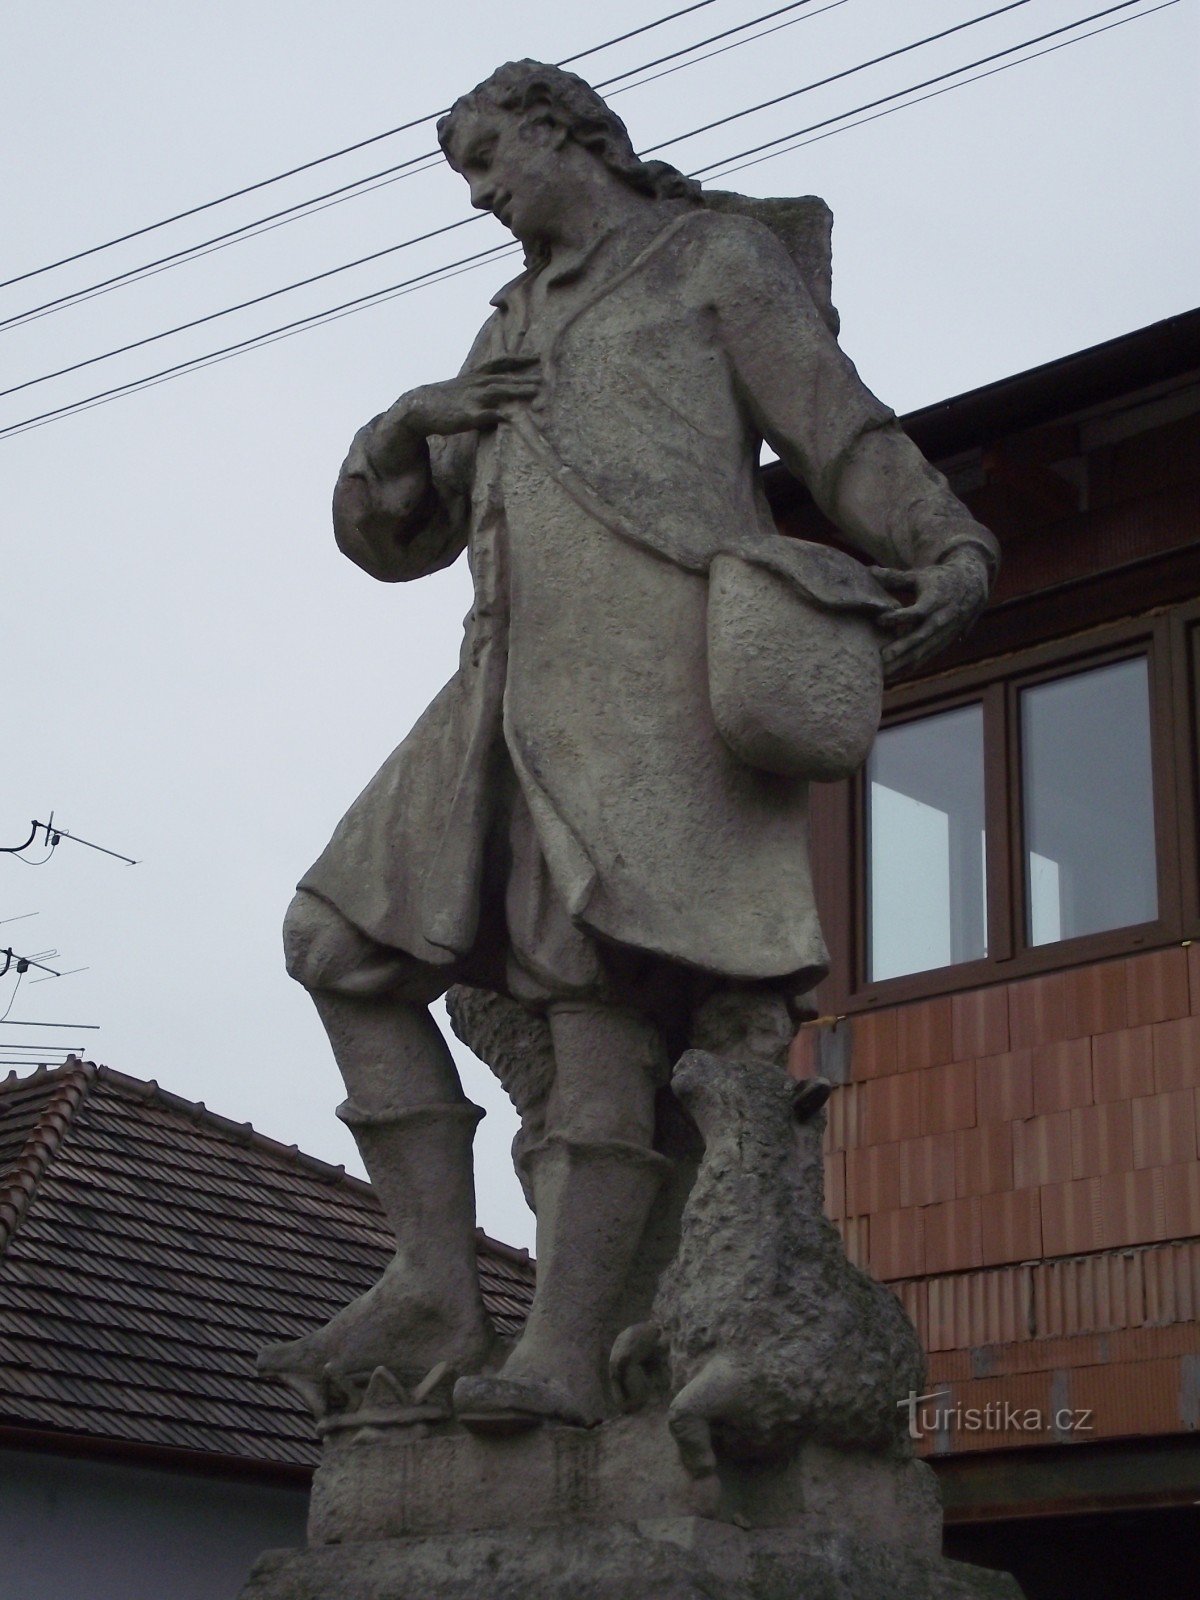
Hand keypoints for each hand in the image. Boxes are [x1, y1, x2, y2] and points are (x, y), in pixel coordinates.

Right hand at [367, 356, 541, 472]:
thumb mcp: (461, 389)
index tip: (535, 357)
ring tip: (536, 392)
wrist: (418, 407)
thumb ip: (478, 389)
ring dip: (518, 390)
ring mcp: (472, 399)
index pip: (500, 363)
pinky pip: (489, 415)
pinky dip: (502, 414)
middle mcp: (475, 384)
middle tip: (544, 377)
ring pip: (499, 391)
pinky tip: (515, 417)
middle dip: (525, 376)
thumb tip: (492, 394)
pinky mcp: (468, 415)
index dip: (518, 360)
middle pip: (504, 377)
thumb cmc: (441, 400)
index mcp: (475, 377)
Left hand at [871, 547, 989, 679]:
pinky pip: (927, 657)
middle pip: (920, 637)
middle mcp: (942, 619)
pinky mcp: (944, 643)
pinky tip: (895, 675)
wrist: (972, 586)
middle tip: (881, 658)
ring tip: (883, 673)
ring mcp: (945, 634)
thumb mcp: (919, 576)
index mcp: (936, 600)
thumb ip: (895, 577)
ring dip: (904, 663)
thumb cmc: (940, 579)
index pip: (917, 611)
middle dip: (901, 649)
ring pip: (924, 652)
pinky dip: (911, 666)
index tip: (880, 620)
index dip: (899, 616)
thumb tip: (870, 570)